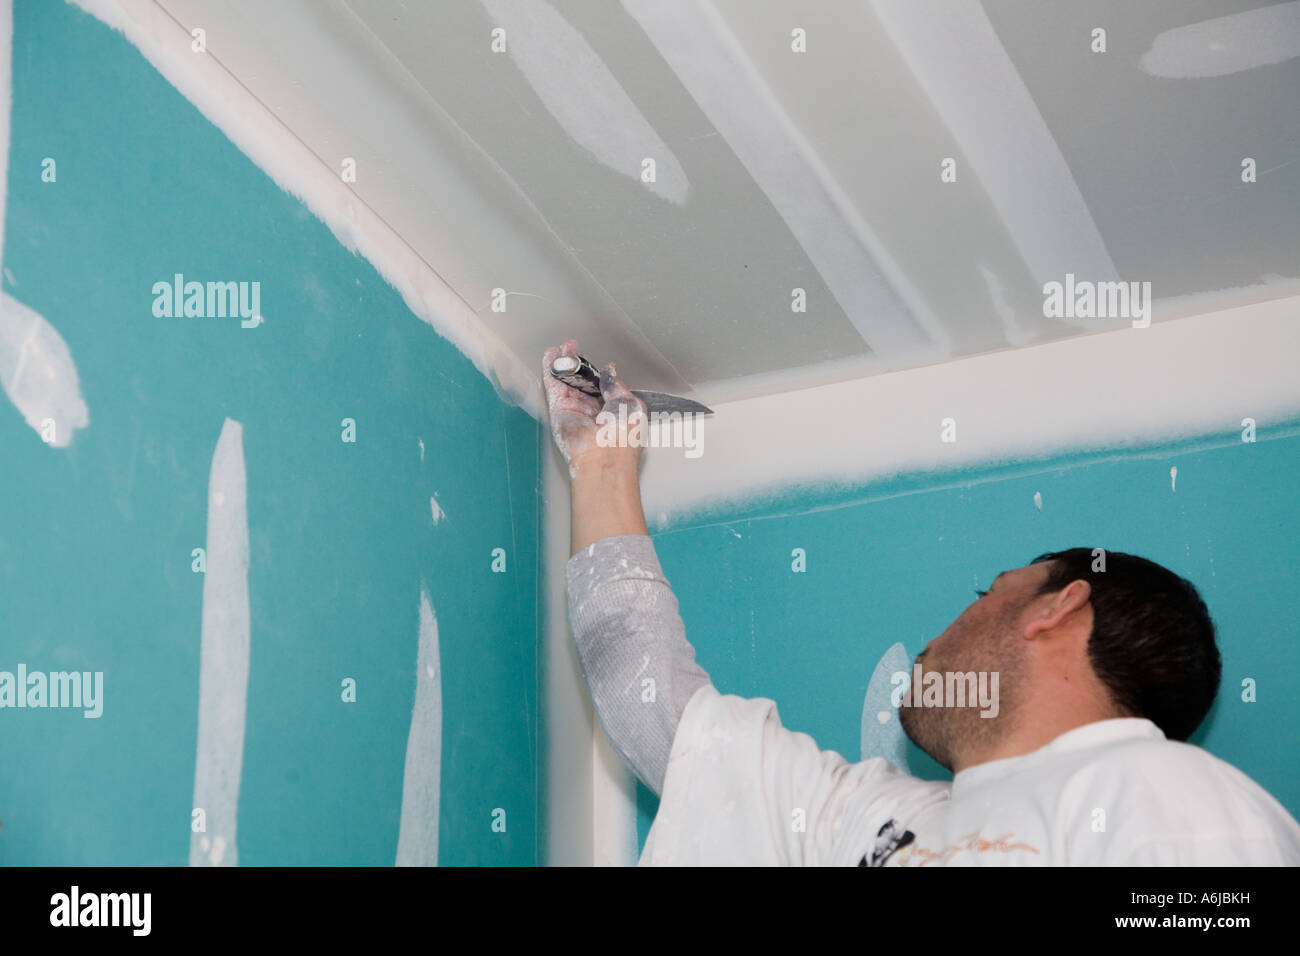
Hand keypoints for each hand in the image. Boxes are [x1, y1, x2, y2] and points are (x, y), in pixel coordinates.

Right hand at [542, 338, 646, 474]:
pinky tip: (551, 357)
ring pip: (567, 382)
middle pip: (582, 382)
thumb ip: (616, 384)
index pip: (603, 387)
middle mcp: (593, 412)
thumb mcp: (629, 402)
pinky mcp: (560, 411)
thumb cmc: (623, 437)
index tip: (597, 362)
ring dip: (564, 364)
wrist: (604, 457)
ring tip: (563, 348)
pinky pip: (554, 387)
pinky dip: (552, 371)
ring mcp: (575, 411)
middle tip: (574, 347)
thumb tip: (611, 371)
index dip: (598, 373)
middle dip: (578, 364)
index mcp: (614, 411)